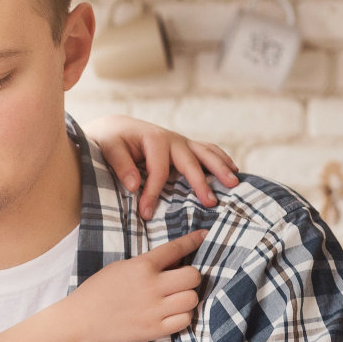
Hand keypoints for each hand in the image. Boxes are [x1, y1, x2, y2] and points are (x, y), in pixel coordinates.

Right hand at [65, 230, 204, 341]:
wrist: (81, 321)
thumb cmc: (97, 292)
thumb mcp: (120, 268)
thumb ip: (146, 265)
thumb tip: (172, 262)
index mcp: (141, 266)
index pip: (176, 248)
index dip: (194, 240)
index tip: (204, 236)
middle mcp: (151, 286)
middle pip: (193, 276)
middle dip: (191, 277)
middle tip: (181, 281)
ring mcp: (155, 310)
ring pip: (192, 299)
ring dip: (187, 298)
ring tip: (176, 300)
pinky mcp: (155, 330)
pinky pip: (185, 320)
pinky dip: (182, 316)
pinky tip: (171, 314)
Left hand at [86, 114, 238, 217]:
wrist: (116, 127)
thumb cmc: (111, 140)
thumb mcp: (109, 148)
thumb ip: (121, 165)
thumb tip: (134, 186)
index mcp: (153, 139)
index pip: (158, 171)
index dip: (153, 193)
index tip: (147, 214)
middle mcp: (172, 139)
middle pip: (190, 162)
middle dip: (201, 183)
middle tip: (211, 202)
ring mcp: (182, 141)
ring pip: (206, 153)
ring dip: (221, 168)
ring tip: (234, 183)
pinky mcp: (185, 145)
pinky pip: (207, 151)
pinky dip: (221, 159)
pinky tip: (234, 169)